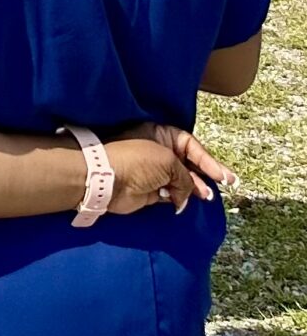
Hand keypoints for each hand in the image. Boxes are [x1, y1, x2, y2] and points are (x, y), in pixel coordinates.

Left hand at [108, 123, 232, 214]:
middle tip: (226, 185)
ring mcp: (155, 171)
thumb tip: (189, 191)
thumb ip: (186, 176)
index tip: (223, 176)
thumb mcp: (168, 162)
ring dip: (196, 188)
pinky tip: (184, 201)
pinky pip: (174, 193)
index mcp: (160, 134)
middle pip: (189, 163)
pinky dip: (181, 198)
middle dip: (206, 174)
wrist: (108, 179)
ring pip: (183, 180)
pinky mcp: (152, 189)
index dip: (208, 160)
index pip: (190, 145)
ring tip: (205, 196)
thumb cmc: (137, 160)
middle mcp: (159, 150)